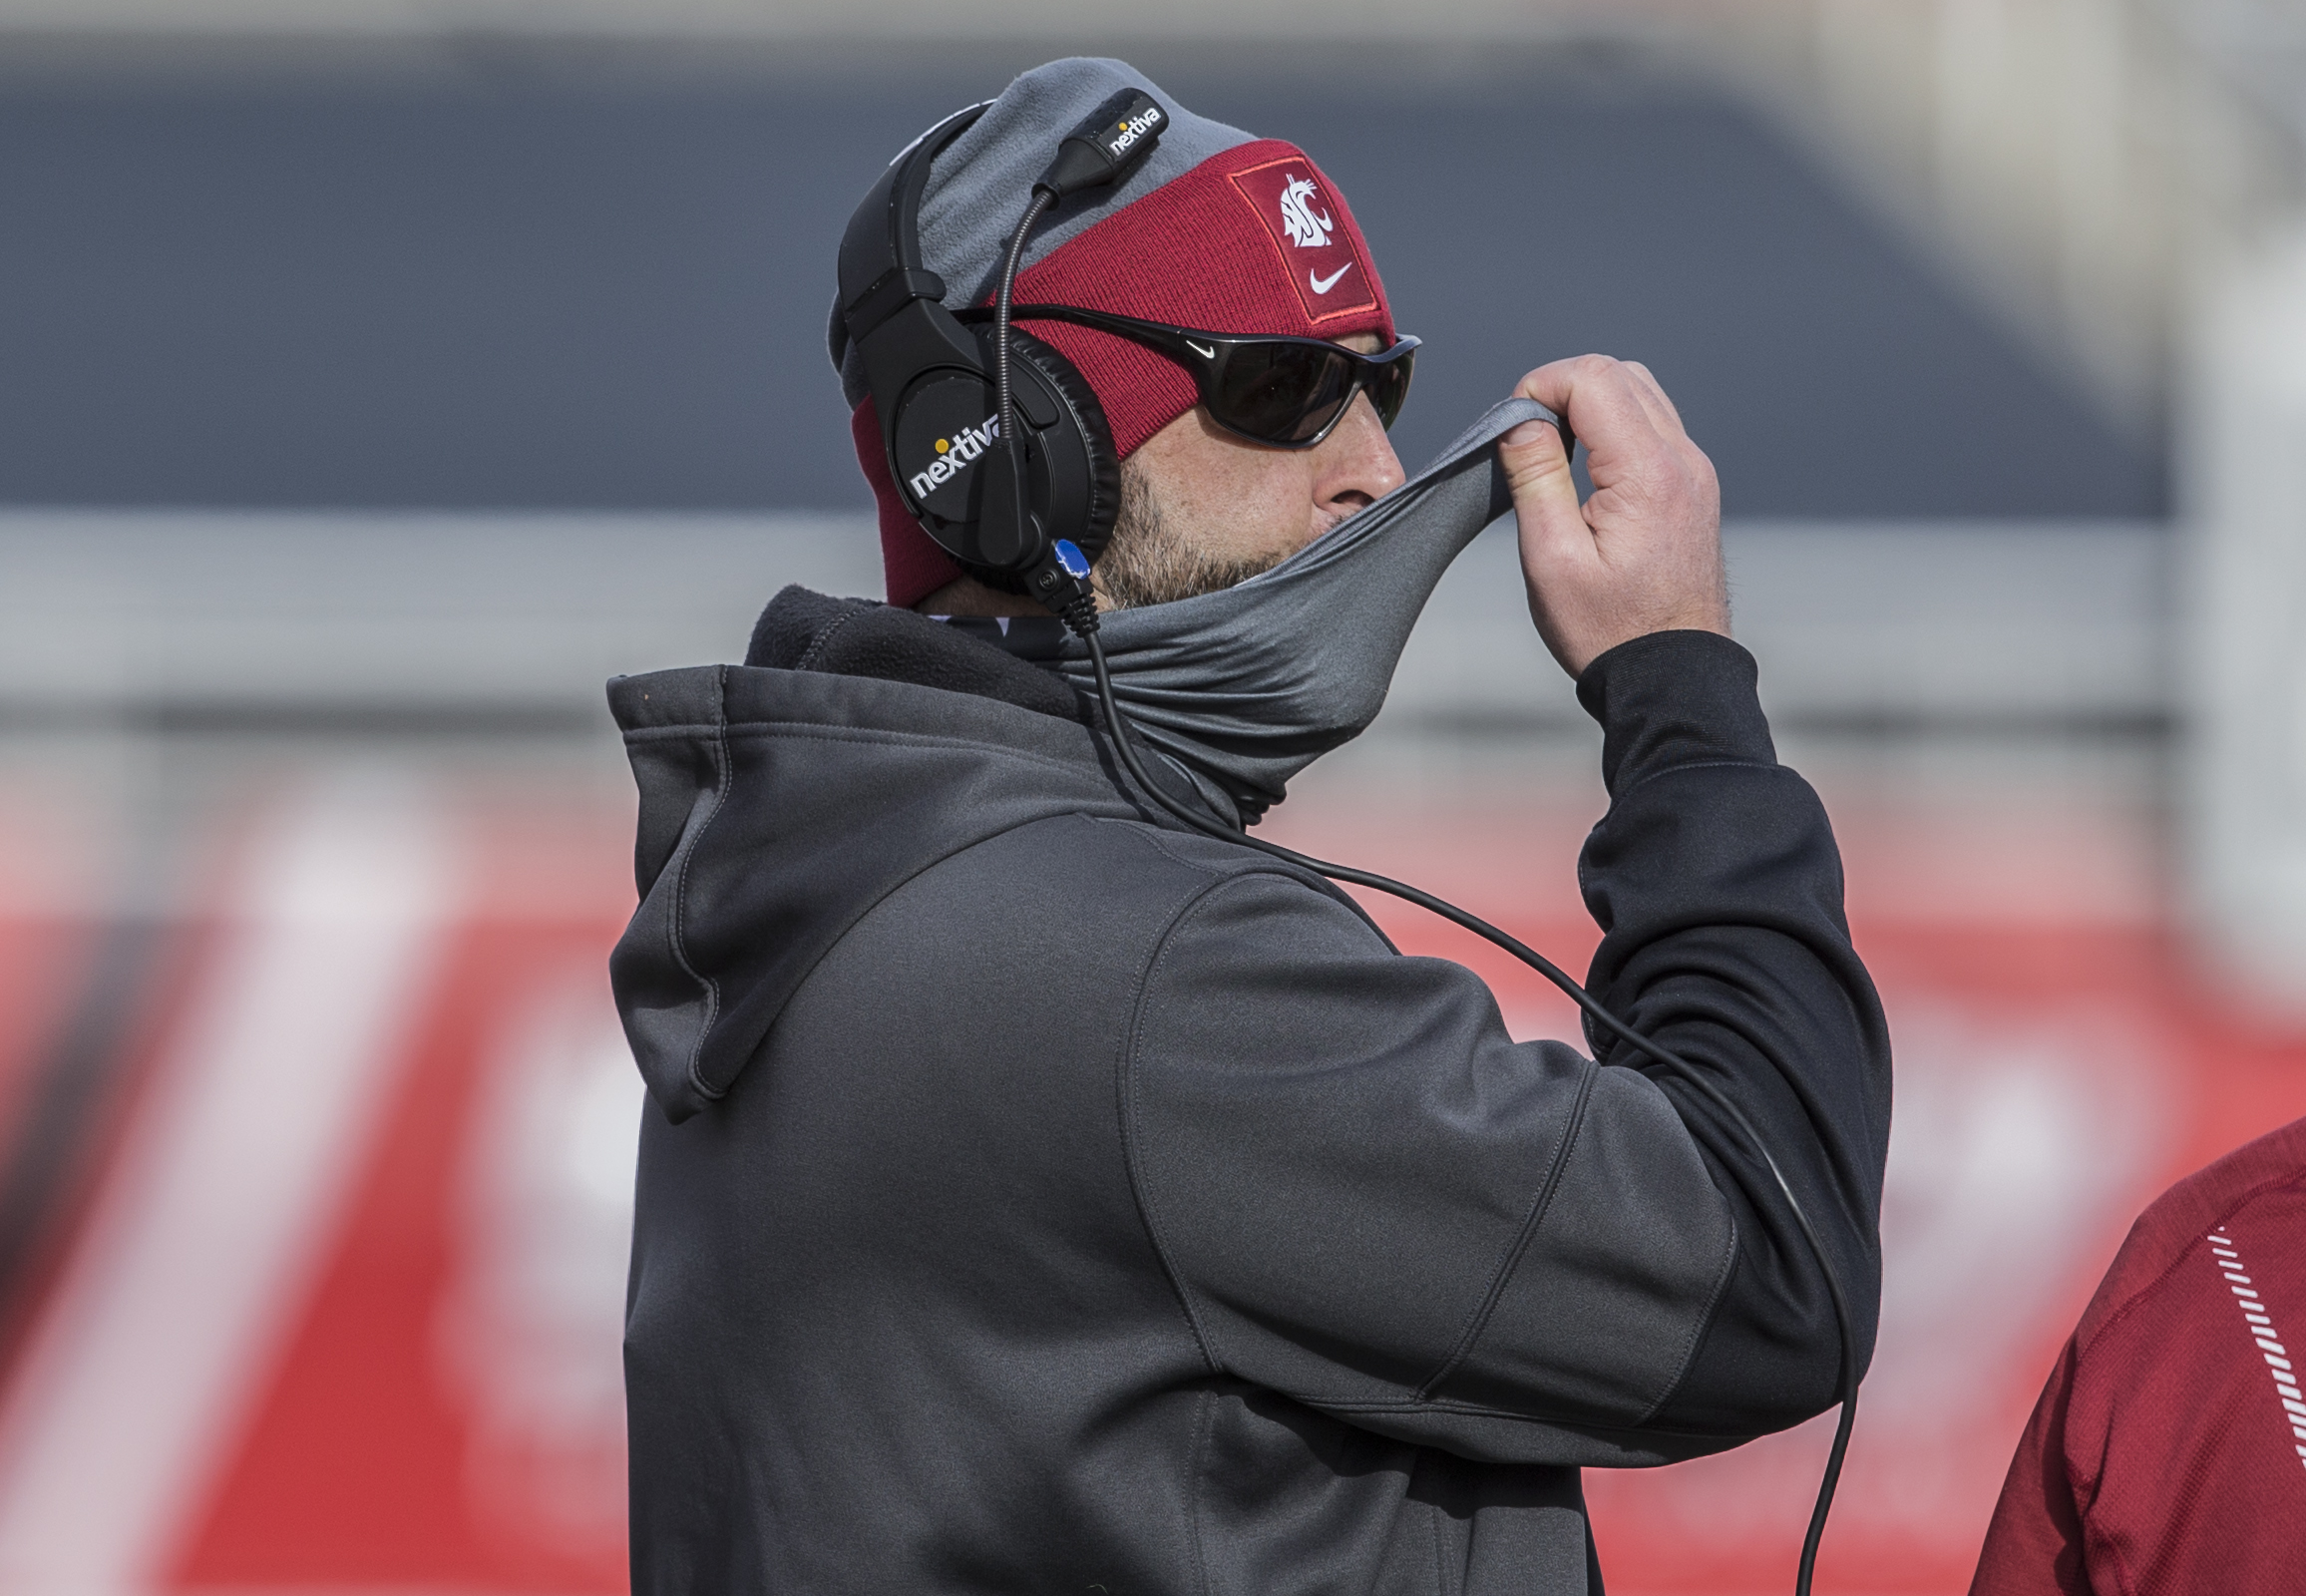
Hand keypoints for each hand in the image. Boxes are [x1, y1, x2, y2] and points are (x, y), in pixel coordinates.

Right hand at [1497, 355, 1727, 677]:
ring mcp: (1695, 472)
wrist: (1672, 675)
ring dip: (1590, 403)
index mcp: (1648, 473)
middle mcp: (1683, 461)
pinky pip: (1654, 425)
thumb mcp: (1552, 559)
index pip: (1593, 379)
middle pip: (1619, 374)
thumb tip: (1519, 420)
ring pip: (1640, 392)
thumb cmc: (1608, 630)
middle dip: (1563, 388)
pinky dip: (1614, 425)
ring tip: (1552, 451)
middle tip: (1526, 437)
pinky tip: (1586, 468)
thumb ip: (1535, 478)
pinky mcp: (1694, 486)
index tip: (1511, 429)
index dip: (1540, 386)